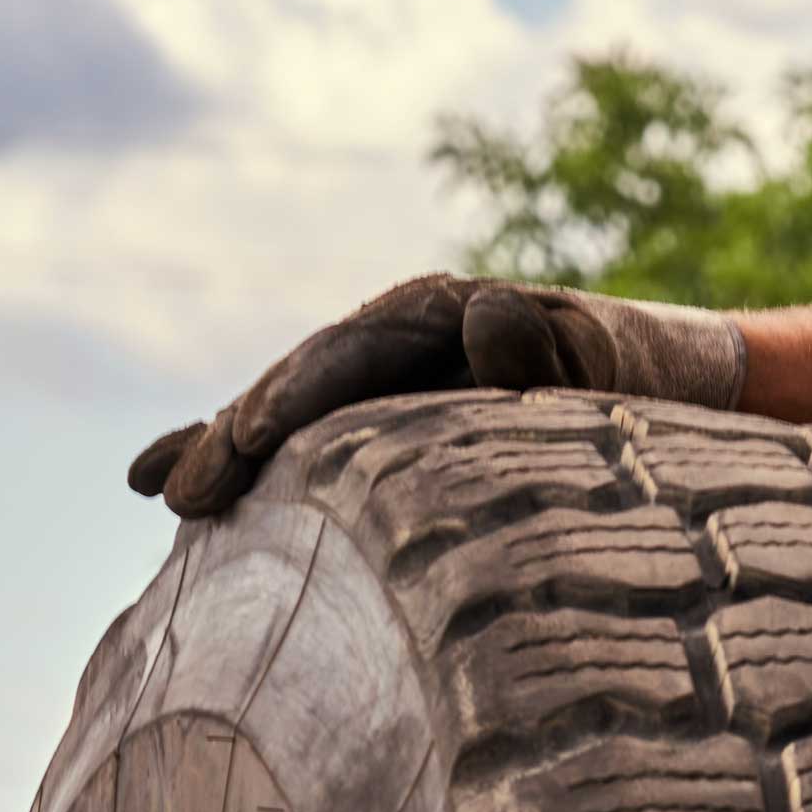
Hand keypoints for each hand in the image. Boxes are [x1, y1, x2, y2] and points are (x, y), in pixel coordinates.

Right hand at [128, 274, 747, 518]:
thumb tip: (485, 317)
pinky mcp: (378, 409)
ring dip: (220, 449)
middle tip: (188, 496)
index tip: (247, 441)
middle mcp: (399, 332)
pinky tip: (154, 482)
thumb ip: (547, 349)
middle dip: (238, 435)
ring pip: (286, 407)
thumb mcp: (604, 366)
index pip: (352, 357)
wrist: (656, 381)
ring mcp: (384, 370)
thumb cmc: (635, 385)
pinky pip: (297, 430)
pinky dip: (231, 451)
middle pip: (301, 382)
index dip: (295, 398)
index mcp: (442, 315)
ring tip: (165, 495)